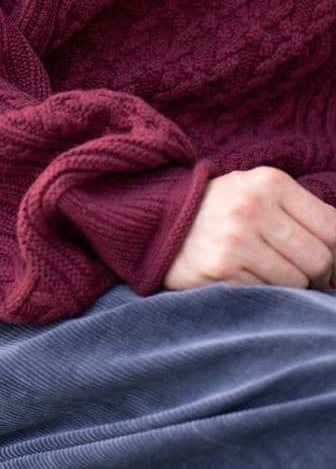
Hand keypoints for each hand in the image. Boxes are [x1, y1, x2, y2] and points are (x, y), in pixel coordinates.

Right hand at [162, 165, 335, 290]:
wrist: (160, 219)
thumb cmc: (222, 208)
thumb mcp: (260, 192)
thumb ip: (301, 214)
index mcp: (271, 182)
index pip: (333, 228)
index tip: (326, 262)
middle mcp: (254, 207)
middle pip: (319, 260)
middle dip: (314, 273)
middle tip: (291, 268)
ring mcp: (236, 239)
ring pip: (296, 282)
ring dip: (286, 284)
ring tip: (261, 269)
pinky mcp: (220, 269)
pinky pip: (267, 295)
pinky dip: (260, 292)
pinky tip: (240, 275)